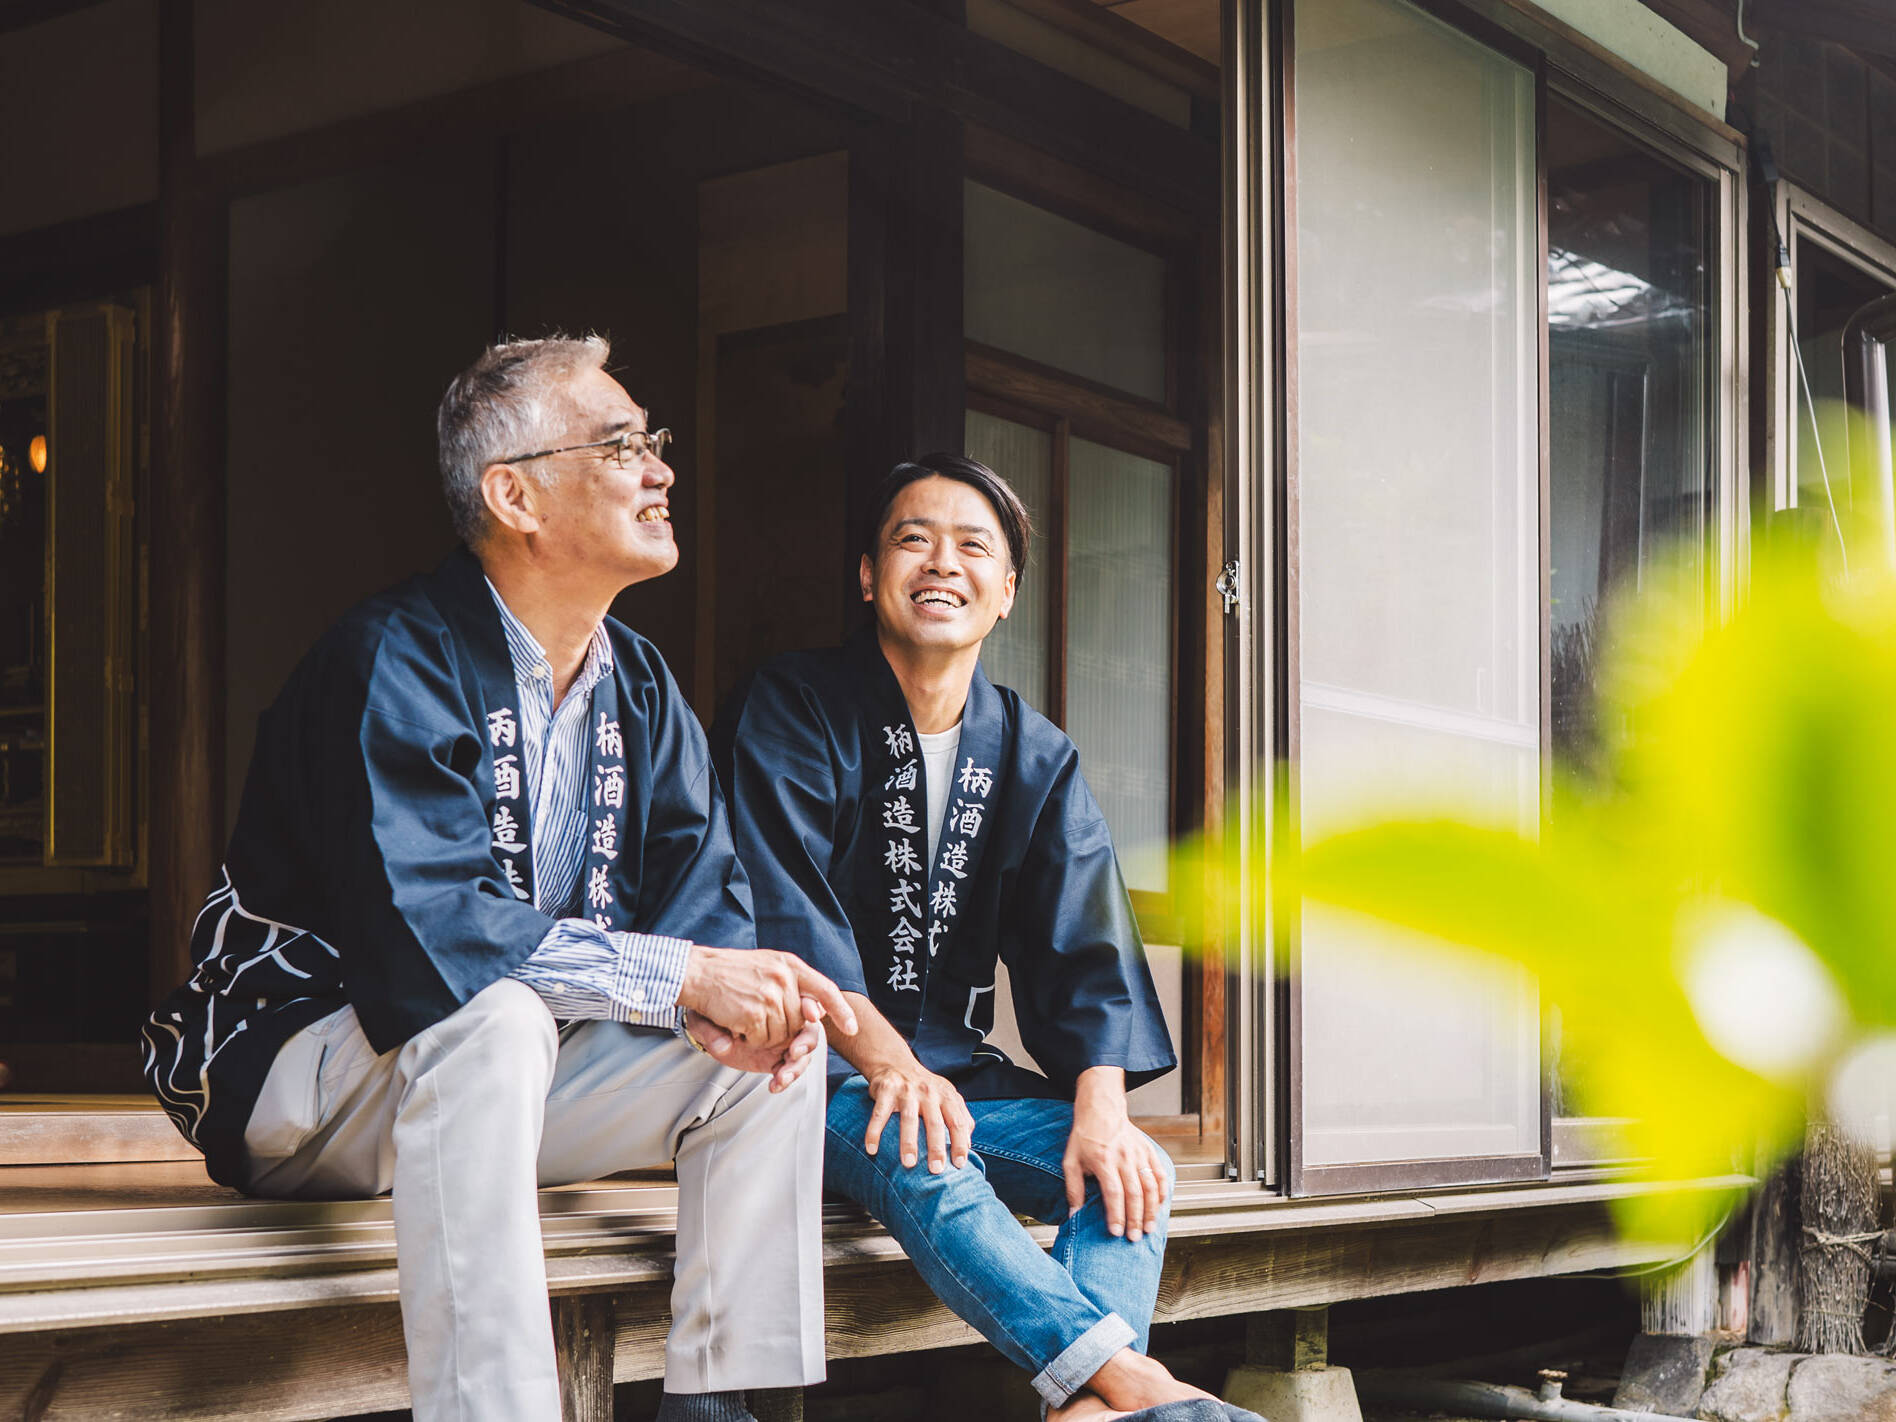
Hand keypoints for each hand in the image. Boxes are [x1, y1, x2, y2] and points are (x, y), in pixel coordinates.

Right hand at [678, 946, 856, 1049]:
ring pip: (782, 1033)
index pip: (826, 989)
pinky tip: (736, 1022)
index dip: (841, 1010)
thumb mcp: (768, 966)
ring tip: (744, 1014)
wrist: (697, 973)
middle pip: (800, 1020)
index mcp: (790, 965)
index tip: (853, 1028)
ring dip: (763, 1033)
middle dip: (783, 1026)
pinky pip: (762, 1039)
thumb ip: (793, 986)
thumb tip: (816, 1011)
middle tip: (757, 1013)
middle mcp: (784, 979)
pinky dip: (749, 1037)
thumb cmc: (730, 972)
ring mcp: (770, 997)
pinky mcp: (754, 1014)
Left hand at [684, 1000, 824, 1091]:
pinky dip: (786, 1078)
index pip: (802, 998)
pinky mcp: (777, 1058)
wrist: (707, 1025)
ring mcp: (782, 1039)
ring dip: (797, 1065)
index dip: (811, 1006)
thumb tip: (724, 1046)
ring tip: (783, 1076)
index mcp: (773, 998)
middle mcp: (782, 1018)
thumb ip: (713, 1032)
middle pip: (809, 1029)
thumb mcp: (704, 1018)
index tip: (811, 1014)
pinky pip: (790, 1068)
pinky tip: (776, 1085)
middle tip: (796, 1050)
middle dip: (806, 1042)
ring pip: (803, 1052)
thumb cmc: (710, 1012)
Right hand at [862, 1059, 974, 1173]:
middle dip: (936, 1147)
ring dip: (908, 1143)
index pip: (957, 1122)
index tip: (959, 1165)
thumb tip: (969, 1145)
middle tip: (936, 1170)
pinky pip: (879, 1114)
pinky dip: (874, 1132)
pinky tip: (872, 1150)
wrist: (896, 1063)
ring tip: (909, 1164)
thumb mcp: (947, 1096)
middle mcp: (928, 1092)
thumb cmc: (925, 1088)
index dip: (960, 1143)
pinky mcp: (886, 1091)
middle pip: (935, 1122)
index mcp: (946, 1096)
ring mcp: (906, 1091)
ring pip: (909, 1119)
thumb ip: (960, 1117)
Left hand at [1063, 1068, 1167, 1241]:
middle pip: (1134, 1193)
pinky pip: (1159, 1174)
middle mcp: (1123, 1157)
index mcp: (1103, 1160)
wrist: (1101, 1109)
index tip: (1116, 1232)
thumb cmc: (1084, 1136)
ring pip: (1150, 1186)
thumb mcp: (1070, 1161)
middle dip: (1136, 1218)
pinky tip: (1160, 1206)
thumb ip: (1073, 1188)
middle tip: (1135, 1237)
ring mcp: (1138, 1154)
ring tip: (1149, 1228)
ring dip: (1151, 1210)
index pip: (1113, 1192)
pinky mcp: (1148, 1151)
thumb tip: (1073, 1214)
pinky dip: (1162, 1192)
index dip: (1116, 1214)